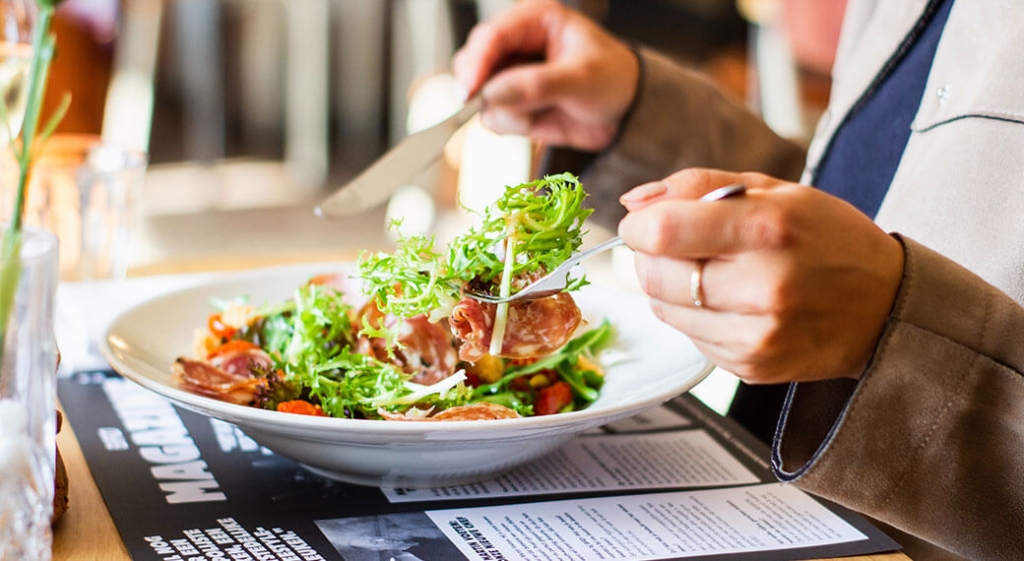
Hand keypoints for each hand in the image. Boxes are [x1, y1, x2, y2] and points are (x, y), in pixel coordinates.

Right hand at [451, 0, 638, 150]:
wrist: (626, 114)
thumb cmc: (614, 81)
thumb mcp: (582, 79)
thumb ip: (537, 85)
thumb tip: (494, 94)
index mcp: (535, 20)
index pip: (492, 35)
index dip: (477, 62)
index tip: (469, 90)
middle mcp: (517, 45)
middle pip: (473, 61)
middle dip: (481, 87)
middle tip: (497, 105)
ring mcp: (511, 76)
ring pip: (478, 94)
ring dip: (503, 110)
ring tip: (535, 113)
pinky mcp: (511, 104)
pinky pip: (492, 117)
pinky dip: (509, 124)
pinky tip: (534, 121)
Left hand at [617, 168, 905, 383]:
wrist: (885, 306)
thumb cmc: (827, 238)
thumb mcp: (774, 190)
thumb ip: (697, 186)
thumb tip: (633, 203)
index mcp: (768, 229)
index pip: (663, 232)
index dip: (640, 226)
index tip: (647, 223)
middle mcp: (762, 287)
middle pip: (655, 275)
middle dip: (653, 256)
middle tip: (683, 245)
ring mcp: (757, 334)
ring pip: (665, 308)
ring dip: (673, 288)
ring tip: (716, 273)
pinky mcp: (751, 366)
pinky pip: (689, 336)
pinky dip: (697, 316)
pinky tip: (733, 303)